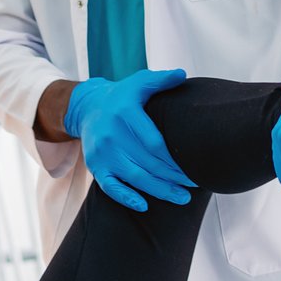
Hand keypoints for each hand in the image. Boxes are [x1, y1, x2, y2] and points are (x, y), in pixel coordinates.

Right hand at [63, 68, 195, 211]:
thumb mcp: (139, 82)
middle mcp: (112, 133)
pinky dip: (126, 198)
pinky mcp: (95, 165)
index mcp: (126, 112)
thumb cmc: (121, 96)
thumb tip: (182, 75)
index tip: (193, 166)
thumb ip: (160, 80)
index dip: (174, 159)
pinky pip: (110, 187)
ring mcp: (102, 152)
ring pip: (134, 177)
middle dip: (173, 177)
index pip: (155, 142)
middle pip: (147, 163)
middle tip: (194, 185)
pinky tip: (144, 205)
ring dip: (159, 190)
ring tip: (181, 198)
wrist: (86, 107)